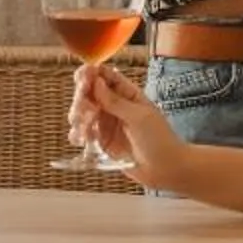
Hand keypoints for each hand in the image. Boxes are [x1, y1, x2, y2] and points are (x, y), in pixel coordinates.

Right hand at [71, 64, 183, 181]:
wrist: (165, 169)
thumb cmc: (159, 139)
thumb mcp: (139, 117)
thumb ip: (115, 101)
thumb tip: (97, 81)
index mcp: (127, 93)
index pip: (105, 76)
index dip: (90, 74)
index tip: (81, 79)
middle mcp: (114, 105)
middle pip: (89, 93)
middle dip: (81, 99)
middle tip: (84, 110)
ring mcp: (106, 123)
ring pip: (82, 113)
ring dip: (77, 117)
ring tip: (83, 128)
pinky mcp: (101, 141)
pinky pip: (83, 133)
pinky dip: (78, 134)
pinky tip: (81, 139)